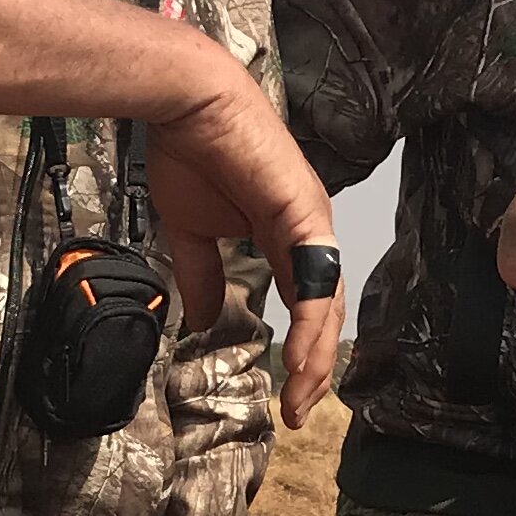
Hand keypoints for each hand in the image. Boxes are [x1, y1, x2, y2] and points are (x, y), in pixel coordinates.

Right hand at [146, 68, 346, 418]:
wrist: (189, 104)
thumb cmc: (193, 154)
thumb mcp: (193, 232)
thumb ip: (204, 276)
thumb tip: (204, 322)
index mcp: (288, 238)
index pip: (306, 306)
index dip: (300, 351)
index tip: (286, 395)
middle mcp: (311, 234)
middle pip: (325, 314)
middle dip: (314, 367)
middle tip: (299, 410)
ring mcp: (313, 224)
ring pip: (326, 304)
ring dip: (316, 356)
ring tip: (303, 397)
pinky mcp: (306, 215)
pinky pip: (315, 280)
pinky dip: (311, 322)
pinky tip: (302, 357)